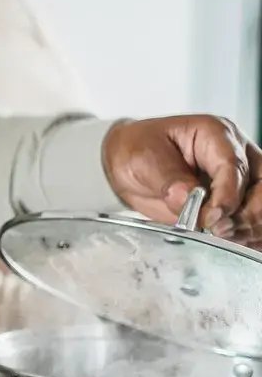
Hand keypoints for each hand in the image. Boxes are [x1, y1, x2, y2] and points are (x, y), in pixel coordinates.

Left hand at [102, 116, 261, 240]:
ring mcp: (242, 177)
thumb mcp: (142, 159)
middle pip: (261, 185)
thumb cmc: (137, 151)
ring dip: (249, 225)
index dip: (227, 195)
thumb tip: (188, 199)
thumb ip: (168, 179)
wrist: (128, 164)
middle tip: (218, 230)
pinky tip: (233, 241)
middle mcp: (237, 153)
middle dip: (246, 212)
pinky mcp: (239, 199)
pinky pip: (256, 217)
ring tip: (220, 236)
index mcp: (214, 135)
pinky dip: (249, 233)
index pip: (234, 166)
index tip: (213, 217)